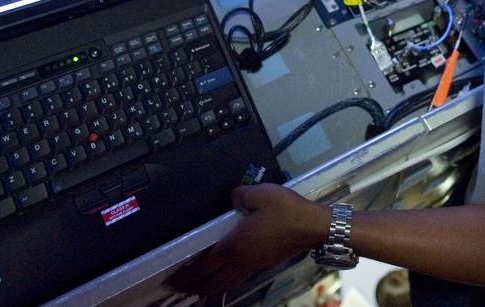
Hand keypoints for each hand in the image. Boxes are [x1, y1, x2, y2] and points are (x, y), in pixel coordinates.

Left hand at [167, 184, 328, 297]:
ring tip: (197, 291)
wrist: (312, 226)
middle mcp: (242, 260)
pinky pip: (238, 279)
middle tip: (178, 289)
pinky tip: (224, 280)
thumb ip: (239, 195)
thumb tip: (233, 198)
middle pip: (212, 282)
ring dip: (209, 289)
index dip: (187, 274)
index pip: (205, 265)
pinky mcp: (264, 264)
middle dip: (193, 287)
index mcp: (235, 245)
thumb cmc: (285, 210)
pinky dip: (225, 284)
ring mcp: (254, 265)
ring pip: (226, 284)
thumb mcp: (259, 193)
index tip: (172, 279)